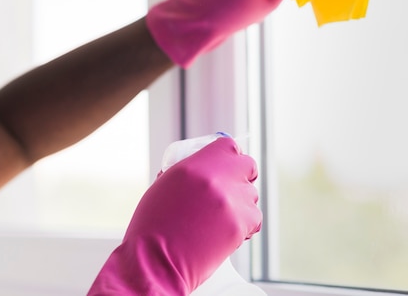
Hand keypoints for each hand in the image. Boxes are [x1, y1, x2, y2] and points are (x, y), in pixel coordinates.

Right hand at [87, 137, 260, 294]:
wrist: (155, 260)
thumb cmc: (153, 227)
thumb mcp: (165, 187)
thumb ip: (188, 173)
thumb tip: (205, 170)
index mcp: (193, 165)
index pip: (228, 146)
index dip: (229, 157)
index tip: (226, 166)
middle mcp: (215, 177)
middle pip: (247, 166)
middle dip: (241, 177)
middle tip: (230, 190)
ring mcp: (230, 200)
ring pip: (251, 195)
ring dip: (240, 204)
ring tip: (218, 220)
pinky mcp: (240, 224)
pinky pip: (255, 218)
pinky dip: (245, 226)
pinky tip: (226, 232)